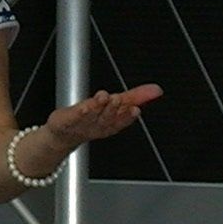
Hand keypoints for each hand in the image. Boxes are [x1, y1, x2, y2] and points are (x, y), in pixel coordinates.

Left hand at [43, 84, 162, 151]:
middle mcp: (99, 124)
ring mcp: (83, 122)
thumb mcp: (117, 106)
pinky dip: (80, 111)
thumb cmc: (94, 119)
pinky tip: (84, 106)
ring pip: (93, 115)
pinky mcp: (68, 118)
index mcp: (112, 122)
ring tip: (103, 96)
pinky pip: (74, 115)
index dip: (129, 116)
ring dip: (98, 106)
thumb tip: (157, 89)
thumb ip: (137, 96)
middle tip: (118, 99)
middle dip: (114, 109)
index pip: (122, 120)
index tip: (136, 109)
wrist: (65, 135)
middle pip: (107, 117)